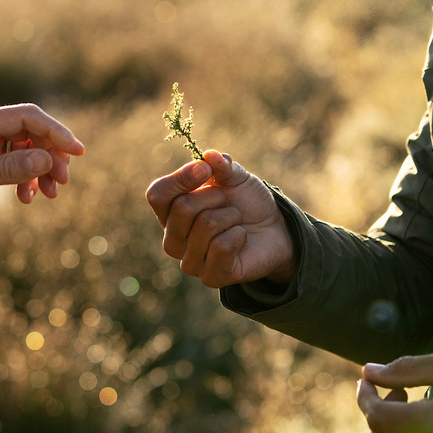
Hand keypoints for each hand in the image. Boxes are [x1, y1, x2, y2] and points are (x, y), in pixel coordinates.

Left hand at [0, 104, 84, 233]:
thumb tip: (47, 160)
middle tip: (62, 183)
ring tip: (49, 195)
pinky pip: (12, 161)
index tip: (78, 152)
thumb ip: (8, 169)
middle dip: (51, 155)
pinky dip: (24, 177)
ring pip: (24, 148)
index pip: (27, 117)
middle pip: (30, 131)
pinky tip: (26, 198)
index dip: (57, 132)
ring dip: (40, 169)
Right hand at [145, 149, 295, 287]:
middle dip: (215, 196)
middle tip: (227, 202)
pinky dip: (239, 235)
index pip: (157, 194)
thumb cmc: (247, 203)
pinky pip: (221, 247)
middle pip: (183, 208)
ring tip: (236, 221)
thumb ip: (222, 165)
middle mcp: (174, 239)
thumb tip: (209, 155)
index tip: (206, 169)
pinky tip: (241, 239)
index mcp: (170, 212)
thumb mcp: (236, 177)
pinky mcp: (211, 277)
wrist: (274, 230)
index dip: (180, 178)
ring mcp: (190, 262)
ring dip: (231, 216)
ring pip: (206, 225)